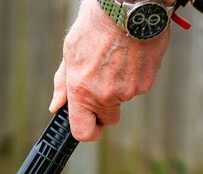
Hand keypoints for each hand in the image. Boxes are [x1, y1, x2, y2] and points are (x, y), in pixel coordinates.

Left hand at [50, 0, 170, 141]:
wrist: (128, 5)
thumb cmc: (97, 24)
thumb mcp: (71, 52)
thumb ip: (64, 83)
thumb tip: (56, 106)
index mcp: (82, 91)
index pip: (83, 132)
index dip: (88, 132)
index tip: (90, 126)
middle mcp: (105, 96)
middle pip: (109, 119)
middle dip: (105, 107)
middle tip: (104, 82)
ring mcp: (127, 91)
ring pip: (124, 99)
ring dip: (121, 85)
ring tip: (117, 57)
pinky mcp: (146, 81)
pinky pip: (139, 86)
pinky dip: (135, 74)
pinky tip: (131, 54)